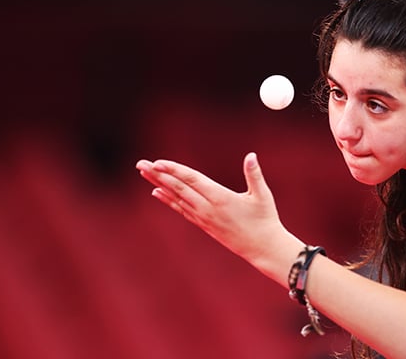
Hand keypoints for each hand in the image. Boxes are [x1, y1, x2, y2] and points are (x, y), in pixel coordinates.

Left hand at [136, 152, 299, 269]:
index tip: (158, 163)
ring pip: (176, 198)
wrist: (262, 248)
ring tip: (144, 173)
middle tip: (140, 164)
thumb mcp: (262, 196)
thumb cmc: (265, 220)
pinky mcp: (204, 225)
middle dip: (158, 175)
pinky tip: (156, 193)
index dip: (174, 171)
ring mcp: (203, 218)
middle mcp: (207, 208)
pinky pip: (181, 210)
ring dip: (159, 184)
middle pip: (178, 188)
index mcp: (220, 198)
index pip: (192, 181)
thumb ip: (254, 174)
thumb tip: (251, 156)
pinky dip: (168, 200)